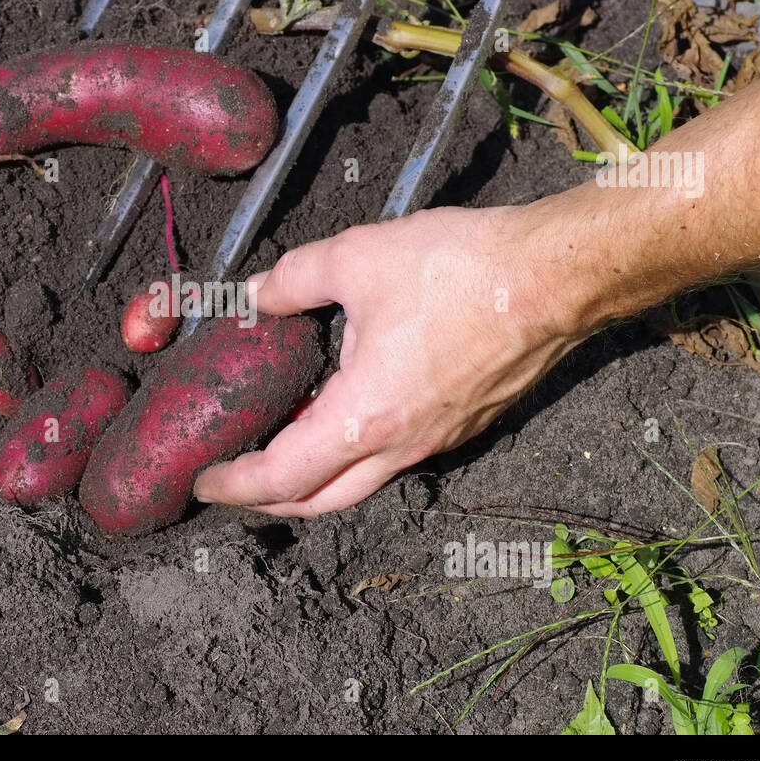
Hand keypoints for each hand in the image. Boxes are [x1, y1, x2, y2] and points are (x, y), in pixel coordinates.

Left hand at [193, 204, 586, 517]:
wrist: (554, 277)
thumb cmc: (459, 270)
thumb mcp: (355, 259)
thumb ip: (293, 280)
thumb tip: (255, 294)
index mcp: (364, 417)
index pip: (282, 477)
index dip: (235, 485)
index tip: (205, 481)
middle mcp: (401, 445)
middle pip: (320, 501)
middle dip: (269, 500)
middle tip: (235, 481)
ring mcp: (437, 440)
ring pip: (361, 482)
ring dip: (315, 476)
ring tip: (284, 441)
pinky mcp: (465, 424)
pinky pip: (397, 456)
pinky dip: (357, 452)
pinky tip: (345, 410)